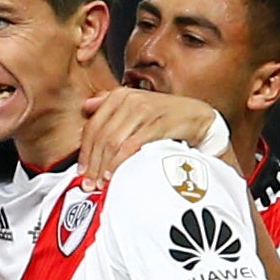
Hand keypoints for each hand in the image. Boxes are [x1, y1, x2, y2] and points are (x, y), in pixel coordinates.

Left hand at [78, 89, 216, 183]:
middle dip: (93, 164)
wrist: (197, 116)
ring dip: (104, 166)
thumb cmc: (164, 115)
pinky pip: (131, 146)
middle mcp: (129, 100)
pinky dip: (121, 162)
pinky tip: (116, 175)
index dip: (84, 152)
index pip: (92, 127)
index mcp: (119, 96)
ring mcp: (144, 111)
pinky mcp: (157, 124)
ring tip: (101, 183)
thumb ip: (110, 106)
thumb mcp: (136, 106)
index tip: (82, 172)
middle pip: (101, 137)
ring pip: (113, 142)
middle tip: (89, 184)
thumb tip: (86, 108)